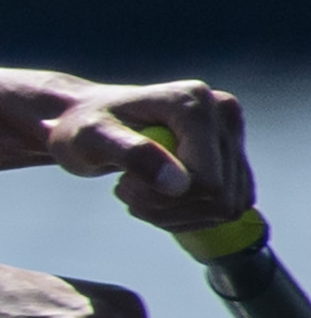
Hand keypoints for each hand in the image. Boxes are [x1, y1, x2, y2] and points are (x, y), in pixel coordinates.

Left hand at [38, 78, 252, 233]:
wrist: (89, 120)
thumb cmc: (82, 127)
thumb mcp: (91, 138)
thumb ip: (133, 155)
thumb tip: (179, 185)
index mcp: (194, 103)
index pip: (206, 181)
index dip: (164, 199)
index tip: (124, 184)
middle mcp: (224, 113)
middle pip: (219, 198)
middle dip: (168, 208)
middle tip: (129, 190)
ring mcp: (233, 134)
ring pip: (226, 207)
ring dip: (176, 214)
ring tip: (140, 190)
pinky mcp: (235, 156)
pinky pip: (228, 206)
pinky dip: (190, 214)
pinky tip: (159, 196)